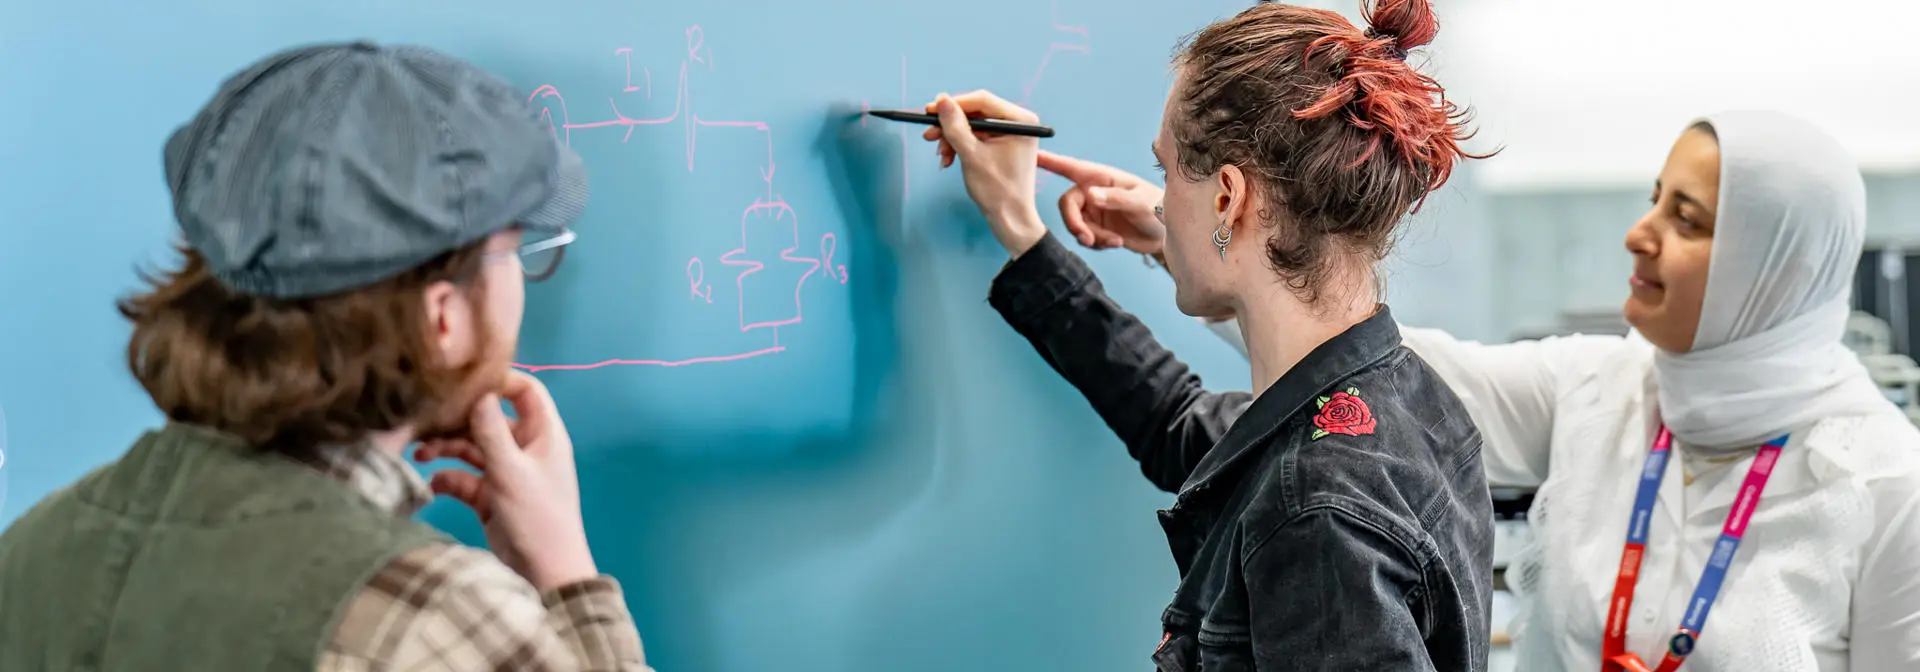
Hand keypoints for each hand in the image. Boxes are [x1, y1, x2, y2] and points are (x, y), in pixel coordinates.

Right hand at [414, 370, 597, 590]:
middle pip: (489, 418)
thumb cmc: (536, 517)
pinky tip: (433, 485)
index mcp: (543, 434)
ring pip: (473, 448)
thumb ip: (491, 431)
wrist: (545, 573)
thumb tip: (478, 391)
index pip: (525, 390)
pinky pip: (466, 478)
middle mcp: (526, 447)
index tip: (463, 380)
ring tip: (420, 452)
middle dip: (458, 420)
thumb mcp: (511, 471)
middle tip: (425, 421)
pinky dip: (449, 478)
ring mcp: (508, 472)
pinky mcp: (491, 496)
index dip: (498, 380)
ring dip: (447, 448)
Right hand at [920, 90, 1046, 255]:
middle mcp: (1018, 122)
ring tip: (942, 156)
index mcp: (1021, 120)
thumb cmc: (997, 190)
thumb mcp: (971, 155)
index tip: (930, 110)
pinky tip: (949, 160)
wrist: (1010, 218)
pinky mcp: (1002, 144)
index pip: (982, 100)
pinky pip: (976, 137)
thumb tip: (941, 100)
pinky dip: (960, 146)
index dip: (954, 104)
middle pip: (976, 112)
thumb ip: (956, 126)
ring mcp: (1010, 133)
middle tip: (929, 135)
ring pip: (972, 126)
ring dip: (953, 139)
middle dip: (951, 126)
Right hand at [1036, 150, 1167, 254]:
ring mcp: (1093, 210)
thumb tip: (1091, 195)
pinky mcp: (1096, 228)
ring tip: (1114, 241)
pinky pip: (1085, 237)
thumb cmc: (1157, 208)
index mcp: (1101, 177)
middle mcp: (1093, 191)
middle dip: (1074, 223)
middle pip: (1067, 204)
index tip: (1032, 157)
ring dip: (1091, 237)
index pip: (1071, 168)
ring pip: (1075, 224)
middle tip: (1088, 239)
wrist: (1165, 233)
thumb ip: (1116, 198)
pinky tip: (1117, 242)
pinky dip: (1098, 243)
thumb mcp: (1140, 202)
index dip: (1050, 162)